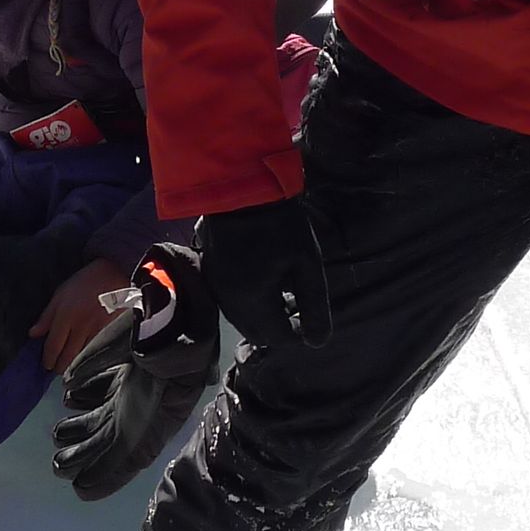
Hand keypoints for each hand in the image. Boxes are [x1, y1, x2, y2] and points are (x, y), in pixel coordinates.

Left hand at [31, 258, 128, 374]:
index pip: (53, 345)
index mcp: (65, 316)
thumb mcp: (60, 294)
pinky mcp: (110, 332)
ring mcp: (96, 330)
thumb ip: (46, 316)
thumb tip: (33, 334)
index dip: (48, 359)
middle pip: (68, 355)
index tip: (46, 364)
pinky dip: (88, 357)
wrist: (114, 275)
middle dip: (60, 367)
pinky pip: (96, 350)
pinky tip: (85, 360)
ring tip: (68, 368)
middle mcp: (80, 326)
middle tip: (56, 370)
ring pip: (82, 356)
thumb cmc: (84, 282)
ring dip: (74, 365)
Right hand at [199, 197, 332, 346]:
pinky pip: (232, 302)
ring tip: (284, 293)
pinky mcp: (211, 273)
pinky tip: (264, 281)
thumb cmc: (281, 225)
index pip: (278, 338)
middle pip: (257, 333)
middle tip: (299, 307)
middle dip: (279, 328)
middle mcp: (229, 302)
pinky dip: (250, 302)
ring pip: (242, 319)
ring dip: (264, 316)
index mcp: (252, 302)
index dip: (298, 333)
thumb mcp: (307, 265)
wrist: (241, 188)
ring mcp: (216, 287)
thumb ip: (314, 307)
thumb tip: (317, 342)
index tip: (311, 317)